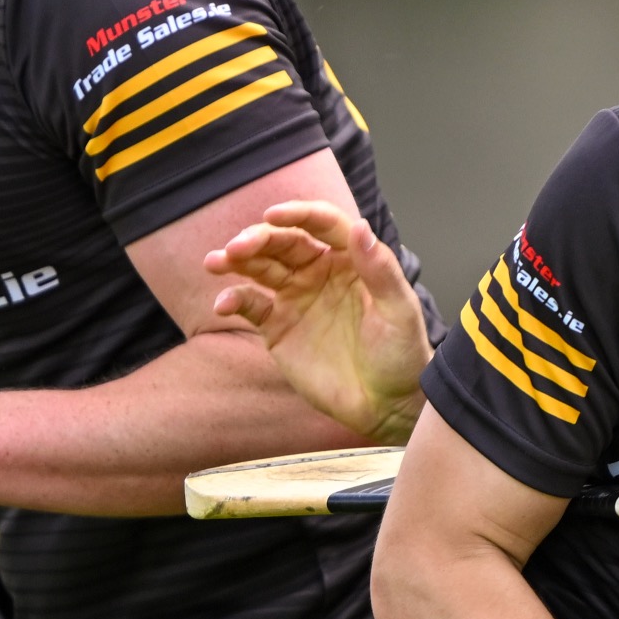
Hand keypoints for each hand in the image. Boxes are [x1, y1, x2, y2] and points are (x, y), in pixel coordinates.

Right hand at [206, 201, 431, 444]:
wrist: (386, 404)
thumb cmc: (402, 354)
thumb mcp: (399, 311)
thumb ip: (380, 270)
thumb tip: (360, 226)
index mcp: (351, 259)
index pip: (322, 224)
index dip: (298, 214)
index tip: (274, 214)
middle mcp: (319, 271)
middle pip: (284, 242)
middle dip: (257, 239)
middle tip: (236, 247)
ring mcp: (296, 297)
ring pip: (260, 267)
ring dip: (236, 260)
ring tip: (216, 261)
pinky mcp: (278, 327)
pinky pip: (251, 305)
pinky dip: (234, 300)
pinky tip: (224, 304)